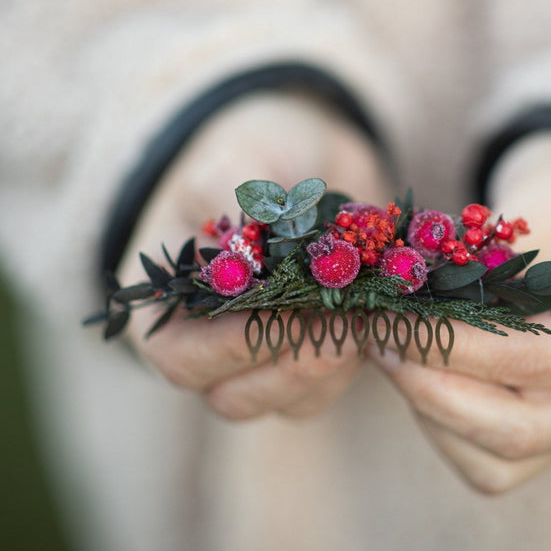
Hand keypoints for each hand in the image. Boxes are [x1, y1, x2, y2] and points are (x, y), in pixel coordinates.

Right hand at [119, 93, 388, 419]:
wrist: (306, 151)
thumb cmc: (248, 155)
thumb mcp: (233, 162)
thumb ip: (232, 200)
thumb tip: (254, 237)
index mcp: (168, 309)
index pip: (181, 359)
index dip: (228, 348)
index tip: (281, 316)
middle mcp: (212, 348)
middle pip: (237, 395)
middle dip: (292, 364)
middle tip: (340, 321)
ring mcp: (268, 356)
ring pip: (293, 398)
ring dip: (332, 364)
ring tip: (367, 315)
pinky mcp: (320, 350)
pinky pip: (336, 382)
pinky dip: (361, 355)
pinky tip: (383, 314)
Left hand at [371, 133, 550, 492]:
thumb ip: (513, 232)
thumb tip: (441, 273)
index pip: (534, 360)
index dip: (454, 343)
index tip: (393, 312)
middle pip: (517, 430)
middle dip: (431, 387)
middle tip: (376, 335)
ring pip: (495, 460)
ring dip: (428, 409)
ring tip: (387, 345)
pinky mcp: (545, 434)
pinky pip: (484, 461)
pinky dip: (438, 423)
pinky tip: (413, 367)